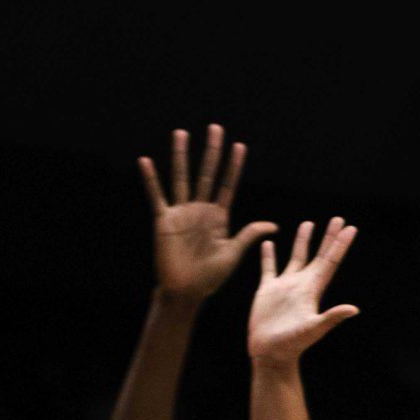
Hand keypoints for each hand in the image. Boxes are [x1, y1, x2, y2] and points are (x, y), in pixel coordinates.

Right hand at [139, 124, 274, 301]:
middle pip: (207, 174)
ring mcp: (182, 213)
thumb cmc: (210, 276)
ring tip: (181, 133)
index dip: (234, 166)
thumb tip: (274, 226)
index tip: (240, 146)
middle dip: (212, 152)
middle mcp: (200, 210)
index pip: (228, 184)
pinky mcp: (164, 221)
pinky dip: (151, 179)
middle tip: (215, 128)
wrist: (186, 291)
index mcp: (219, 216)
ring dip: (181, 156)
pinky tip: (146, 161)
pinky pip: (157, 196)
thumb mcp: (233, 253)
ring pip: (182, 178)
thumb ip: (249, 235)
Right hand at [248, 219, 360, 365]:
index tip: (350, 228)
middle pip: (318, 255)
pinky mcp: (267, 291)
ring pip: (296, 257)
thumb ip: (331, 317)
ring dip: (302, 241)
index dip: (339, 245)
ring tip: (308, 223)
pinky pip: (269, 268)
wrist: (270, 354)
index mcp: (313, 289)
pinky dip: (269, 255)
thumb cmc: (292, 344)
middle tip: (338, 218)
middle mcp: (301, 284)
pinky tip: (268, 242)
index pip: (330, 261)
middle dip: (328, 237)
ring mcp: (285, 287)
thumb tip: (354, 309)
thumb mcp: (313, 329)